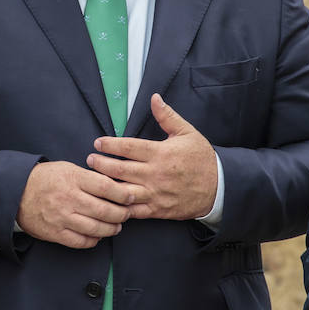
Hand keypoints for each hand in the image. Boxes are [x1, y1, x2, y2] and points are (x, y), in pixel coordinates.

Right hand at [17, 160, 134, 248]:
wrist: (16, 192)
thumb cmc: (45, 178)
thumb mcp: (67, 168)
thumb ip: (89, 177)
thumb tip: (115, 187)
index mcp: (73, 179)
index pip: (106, 187)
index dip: (123, 194)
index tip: (130, 197)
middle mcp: (69, 199)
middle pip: (104, 210)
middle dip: (121, 214)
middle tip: (126, 214)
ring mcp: (62, 217)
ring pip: (96, 228)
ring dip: (111, 229)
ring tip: (116, 226)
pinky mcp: (55, 233)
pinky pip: (81, 241)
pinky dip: (93, 240)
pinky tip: (98, 235)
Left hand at [86, 94, 216, 220]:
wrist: (218, 187)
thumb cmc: (201, 158)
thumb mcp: (187, 132)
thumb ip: (167, 116)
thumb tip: (154, 98)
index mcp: (160, 153)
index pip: (128, 148)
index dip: (110, 145)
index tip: (97, 143)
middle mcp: (155, 174)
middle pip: (120, 170)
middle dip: (101, 165)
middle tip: (89, 160)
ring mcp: (155, 194)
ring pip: (124, 191)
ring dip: (106, 186)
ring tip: (93, 180)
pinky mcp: (157, 209)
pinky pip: (134, 211)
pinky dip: (119, 207)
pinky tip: (108, 202)